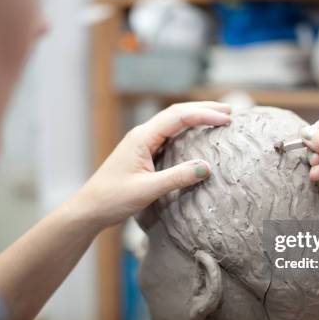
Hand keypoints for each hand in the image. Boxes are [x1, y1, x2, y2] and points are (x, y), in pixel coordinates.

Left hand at [70, 102, 230, 230]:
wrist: (89, 209)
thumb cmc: (112, 199)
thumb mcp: (147, 190)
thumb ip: (177, 178)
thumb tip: (207, 167)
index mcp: (142, 137)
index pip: (177, 117)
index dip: (203, 115)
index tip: (226, 120)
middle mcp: (142, 135)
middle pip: (176, 113)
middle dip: (203, 110)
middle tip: (230, 113)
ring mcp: (142, 143)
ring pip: (173, 122)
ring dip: (196, 118)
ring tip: (219, 118)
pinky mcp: (144, 154)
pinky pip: (169, 136)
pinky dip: (187, 131)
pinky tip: (198, 136)